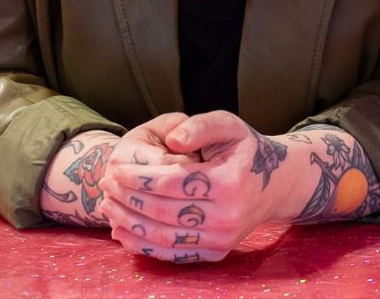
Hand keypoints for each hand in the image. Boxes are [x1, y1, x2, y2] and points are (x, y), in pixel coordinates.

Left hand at [103, 111, 282, 263]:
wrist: (275, 183)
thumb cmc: (245, 150)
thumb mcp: (229, 125)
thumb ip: (199, 126)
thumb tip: (172, 138)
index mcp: (229, 181)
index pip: (171, 182)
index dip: (138, 177)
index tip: (115, 167)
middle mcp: (227, 215)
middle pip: (163, 211)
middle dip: (127, 198)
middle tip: (104, 184)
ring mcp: (221, 239)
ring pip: (163, 237)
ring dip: (128, 223)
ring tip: (107, 205)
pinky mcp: (215, 253)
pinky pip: (171, 254)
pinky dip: (142, 245)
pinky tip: (122, 230)